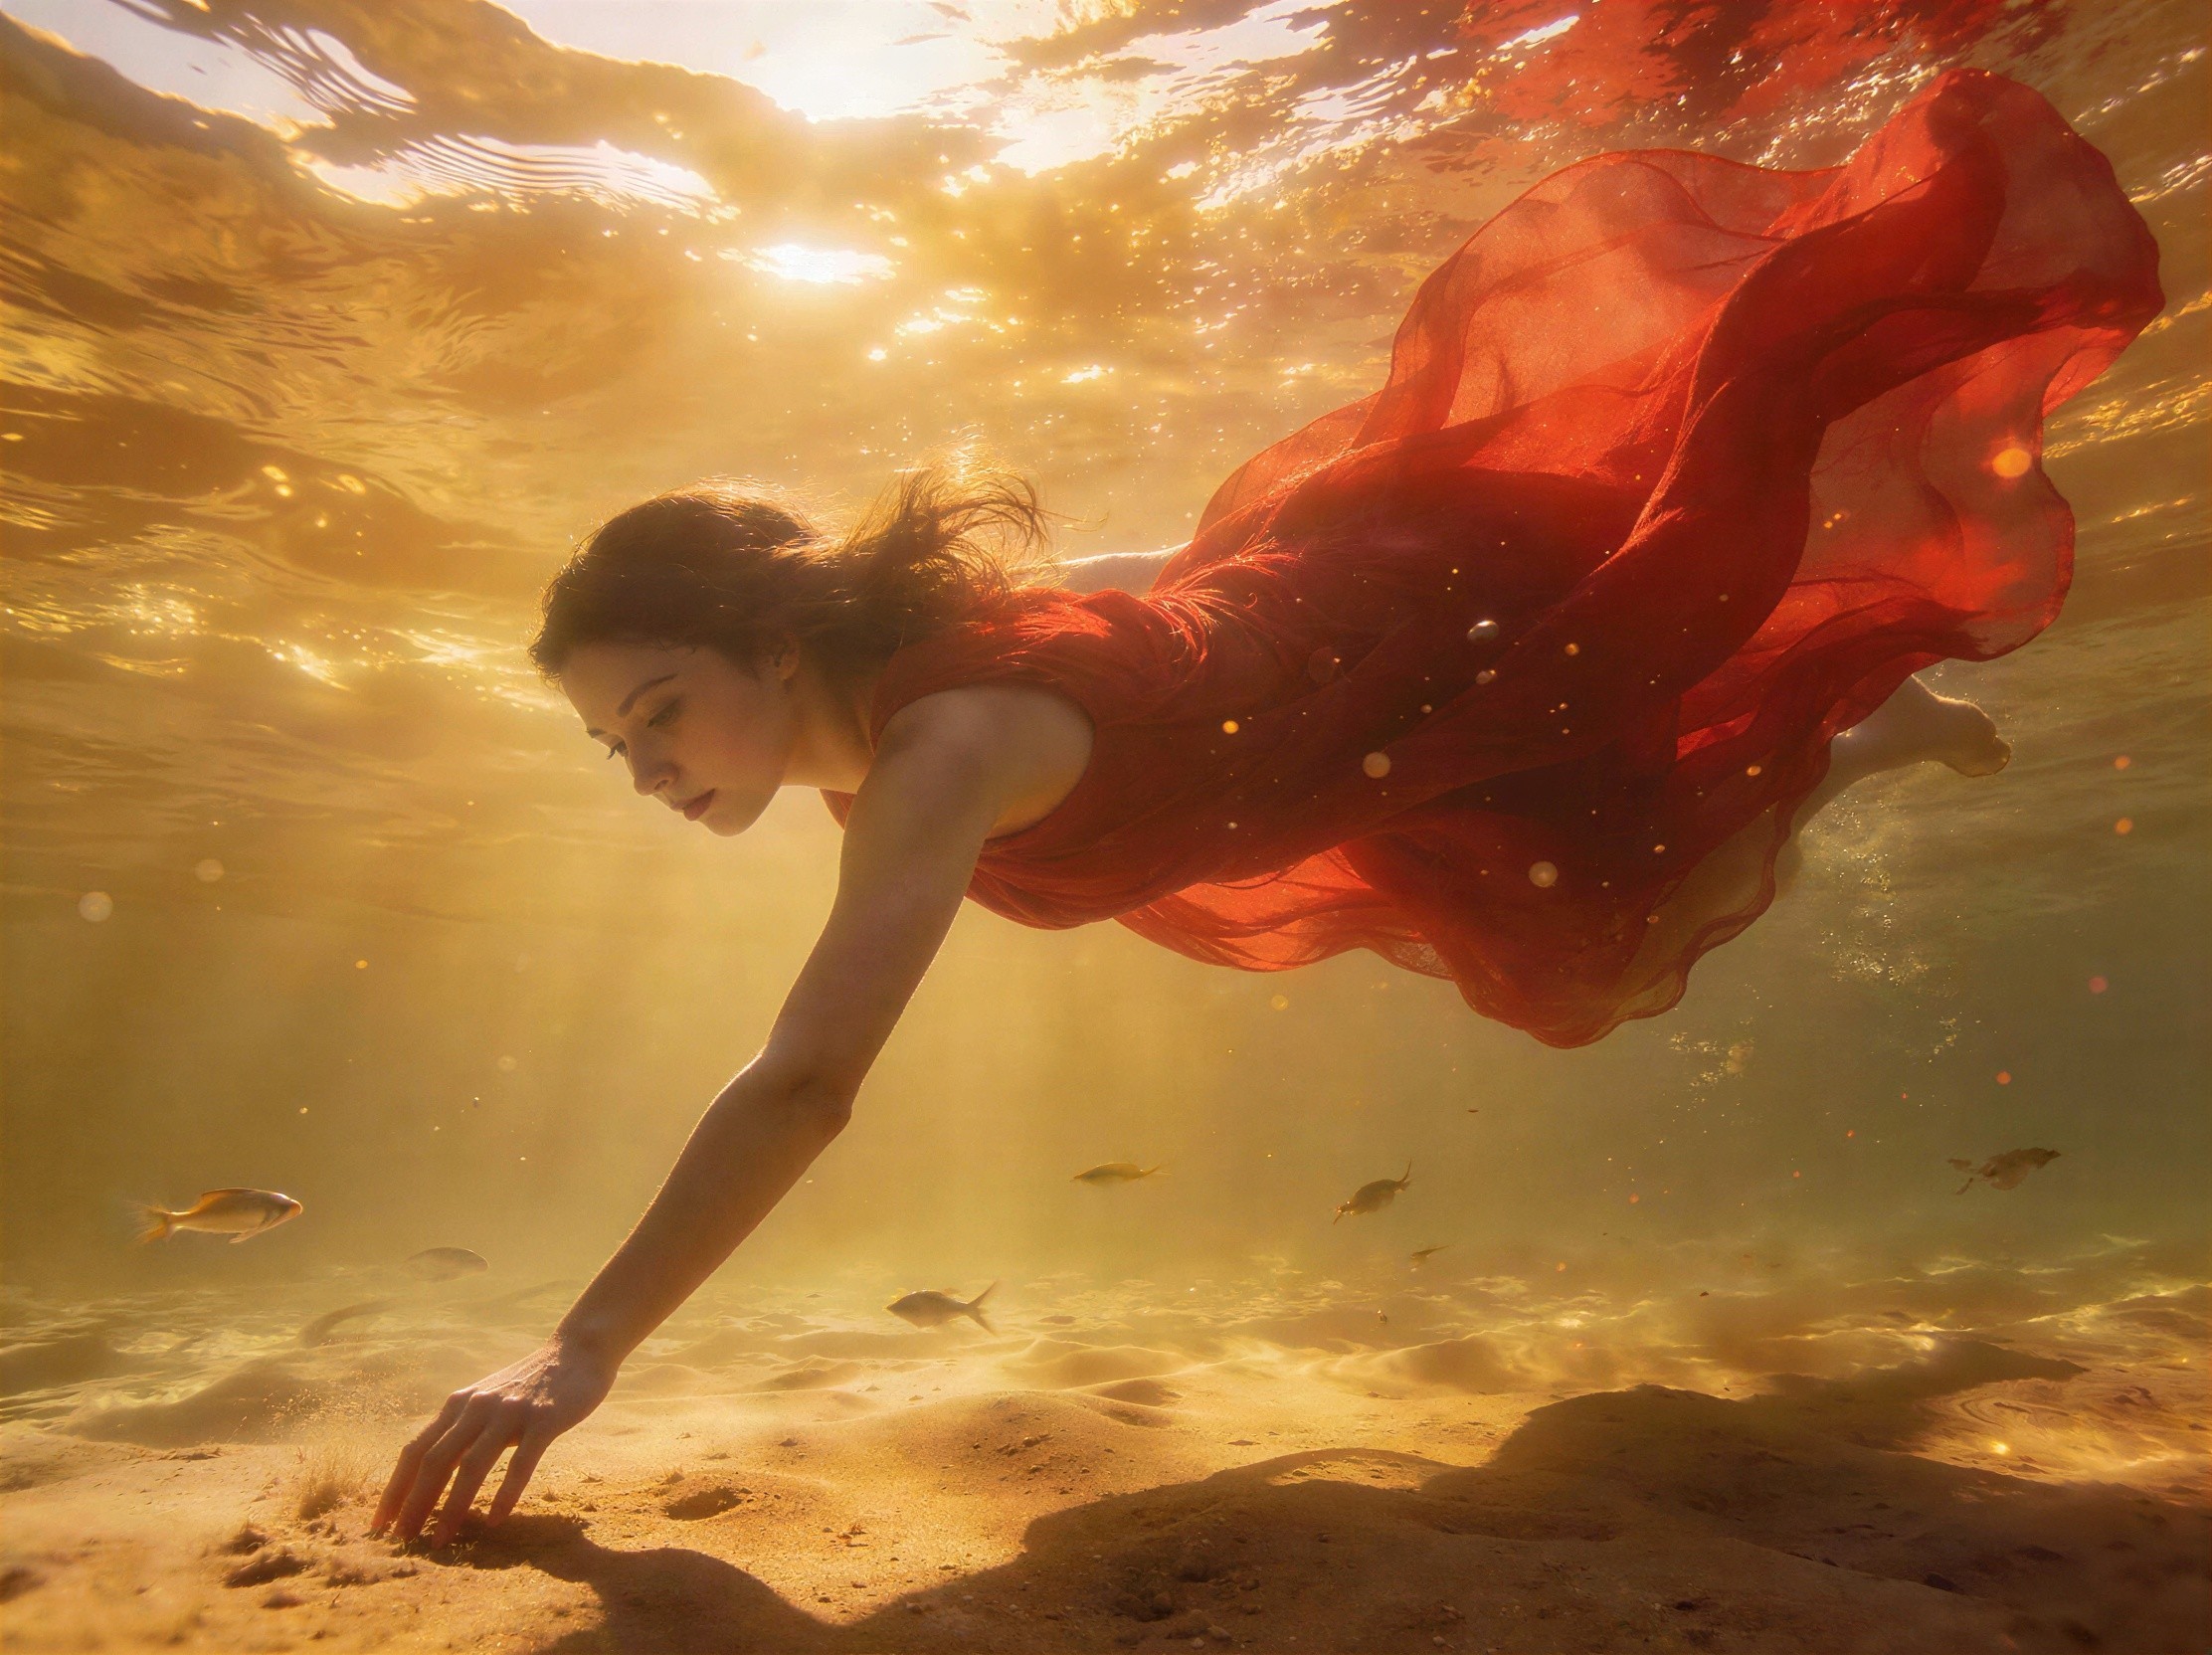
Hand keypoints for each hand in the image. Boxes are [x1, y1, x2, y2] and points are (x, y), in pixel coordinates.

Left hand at [371, 1335, 616, 1546]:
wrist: (578, 1351)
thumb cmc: (530, 1384)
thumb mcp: (486, 1401)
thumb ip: (462, 1430)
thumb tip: (431, 1474)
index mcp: (458, 1404)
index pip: (415, 1451)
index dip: (395, 1489)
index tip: (379, 1524)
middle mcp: (477, 1407)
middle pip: (435, 1461)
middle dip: (414, 1504)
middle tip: (402, 1540)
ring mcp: (510, 1412)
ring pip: (472, 1465)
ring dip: (452, 1507)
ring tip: (440, 1540)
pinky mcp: (544, 1419)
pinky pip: (520, 1463)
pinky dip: (505, 1494)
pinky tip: (495, 1520)